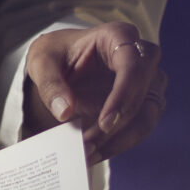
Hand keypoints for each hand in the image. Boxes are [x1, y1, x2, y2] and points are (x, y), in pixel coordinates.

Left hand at [21, 24, 166, 164]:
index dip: (123, 96)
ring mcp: (148, 80)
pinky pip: (140, 127)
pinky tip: (94, 154)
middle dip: (117, 124)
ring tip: (87, 154)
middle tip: (86, 146)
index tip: (105, 124)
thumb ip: (50, 84)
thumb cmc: (55, 55)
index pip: (132, 66)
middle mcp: (141, 56)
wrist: (62, 65)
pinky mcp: (145, 102)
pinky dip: (119, 143)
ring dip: (119, 139)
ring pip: (146, 115)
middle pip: (143, 93)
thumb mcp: (42, 62)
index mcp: (118, 36)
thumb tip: (65, 112)